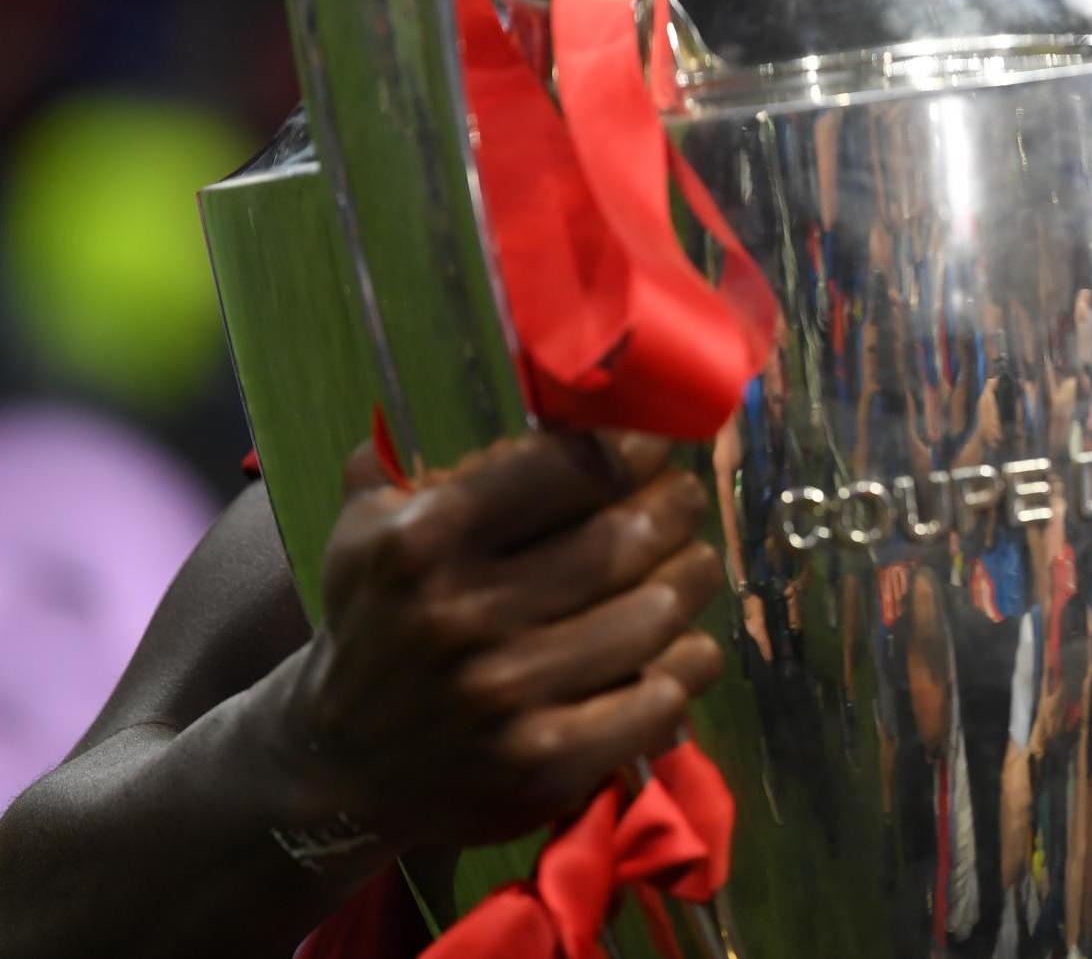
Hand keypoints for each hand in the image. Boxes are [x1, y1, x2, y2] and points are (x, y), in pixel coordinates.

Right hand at [269, 430, 722, 849]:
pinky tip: (676, 646)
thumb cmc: (377, 618)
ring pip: (660, 611)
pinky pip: (664, 693)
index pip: (575, 468)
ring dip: (689, 580)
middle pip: (630, 538)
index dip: (636, 449)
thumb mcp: (370, 523)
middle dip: (677, 509)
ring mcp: (506, 697)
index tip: (657, 444)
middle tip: (684, 501)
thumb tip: (530, 393)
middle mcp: (462, 617)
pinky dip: (686, 663)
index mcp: (422, 541)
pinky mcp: (544, 763)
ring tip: (687, 566)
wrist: (337, 763)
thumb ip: (434, 452)